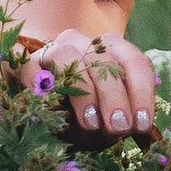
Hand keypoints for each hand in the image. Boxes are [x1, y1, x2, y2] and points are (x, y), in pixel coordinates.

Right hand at [29, 29, 158, 136]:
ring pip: (68, 56)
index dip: (141, 92)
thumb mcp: (110, 120)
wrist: (51, 122)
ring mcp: (54, 50)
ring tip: (91, 123)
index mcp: (113, 52)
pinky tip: (50, 110)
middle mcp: (85, 44)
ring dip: (83, 92)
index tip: (141, 123)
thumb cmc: (88, 120)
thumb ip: (123, 117)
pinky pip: (32, 68)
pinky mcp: (28, 64)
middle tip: (118, 126)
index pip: (134, 62)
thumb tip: (128, 124)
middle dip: (114, 96)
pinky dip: (42, 87)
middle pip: (103, 60)